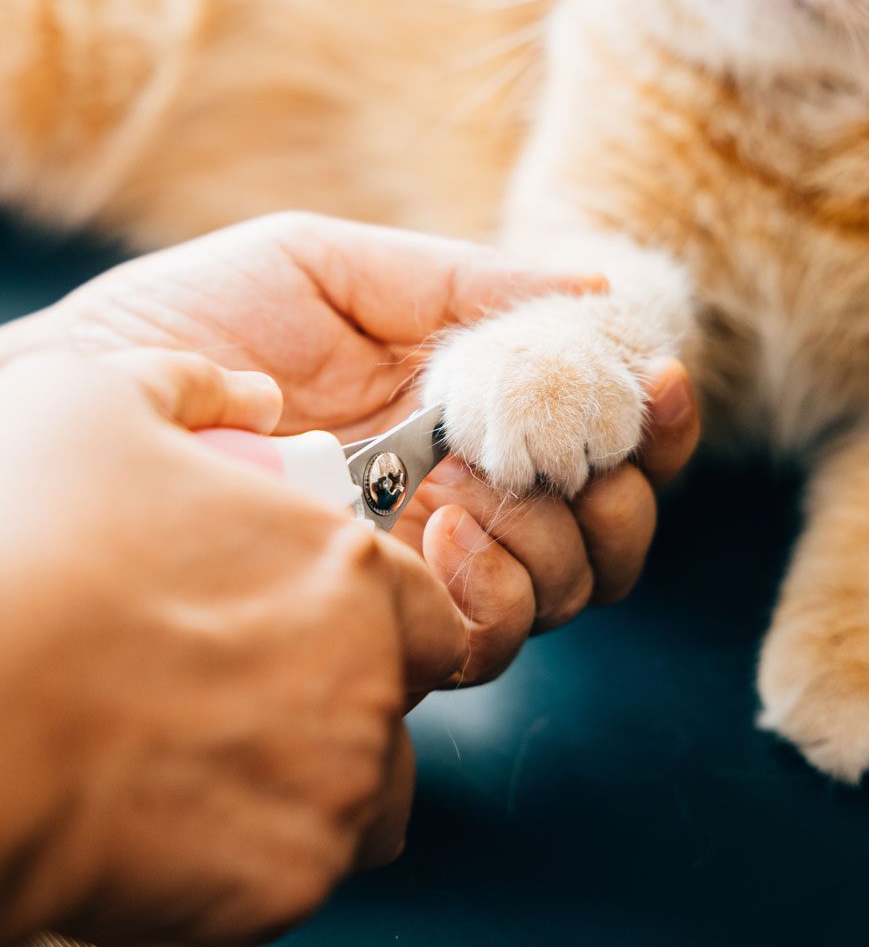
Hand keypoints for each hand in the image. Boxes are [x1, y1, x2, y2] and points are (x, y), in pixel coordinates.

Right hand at [0, 351, 465, 945]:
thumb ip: (194, 386)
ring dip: (316, 776)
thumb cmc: (28, 545)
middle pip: (396, 695)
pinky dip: (260, 853)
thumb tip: (247, 391)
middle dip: (348, 691)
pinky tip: (182, 816)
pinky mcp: (285, 882)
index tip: (322, 616)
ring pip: (365, 789)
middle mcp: (369, 675)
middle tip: (256, 684)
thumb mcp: (97, 405)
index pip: (429, 604)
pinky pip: (301, 869)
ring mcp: (336, 783)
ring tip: (219, 753)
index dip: (383, 611)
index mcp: (349, 567)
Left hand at [3, 212, 700, 684]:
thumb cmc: (197, 322)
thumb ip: (466, 282)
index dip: (653, 419)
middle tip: (573, 450)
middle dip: (623, 492)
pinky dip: (497, 588)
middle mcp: (469, 493)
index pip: (598, 432)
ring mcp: (431, 564)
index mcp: (470, 411)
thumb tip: (604, 285)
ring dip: (559, 538)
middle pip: (611, 523)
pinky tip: (438, 530)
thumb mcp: (333, 267)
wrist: (87, 403)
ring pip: (570, 586)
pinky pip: (490, 635)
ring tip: (473, 487)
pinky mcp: (386, 622)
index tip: (661, 381)